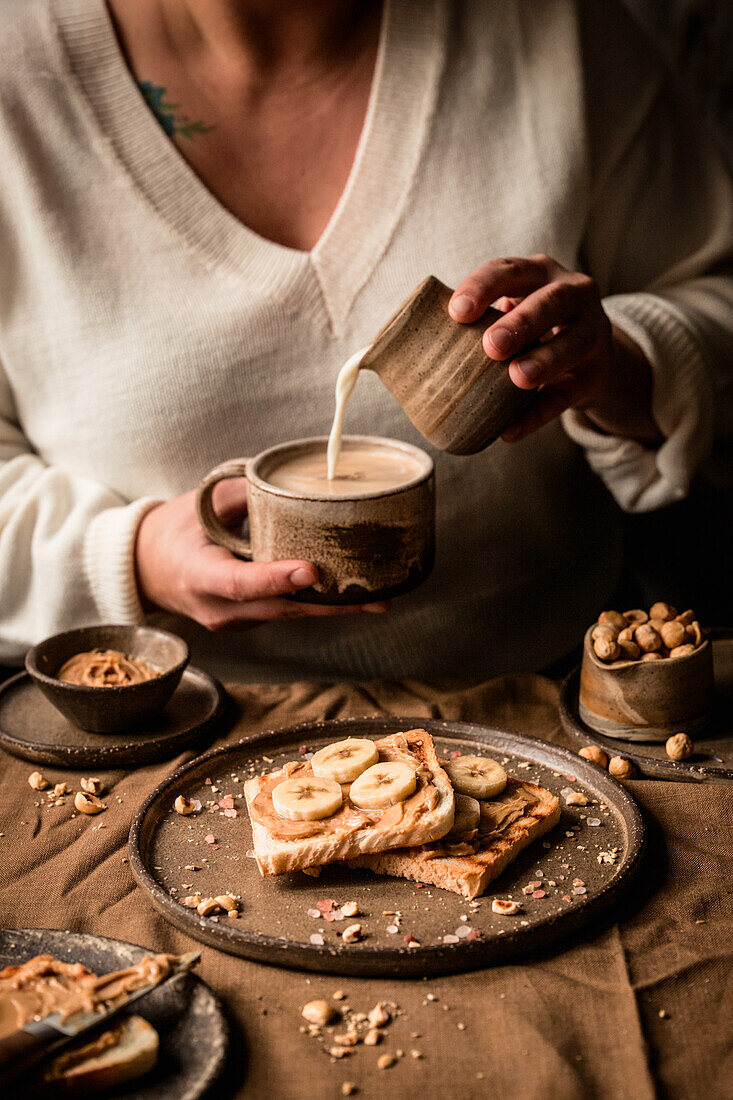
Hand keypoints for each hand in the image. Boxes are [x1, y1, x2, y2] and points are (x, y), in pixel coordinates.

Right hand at [134, 479, 388, 628]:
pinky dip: (317, 605)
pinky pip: (286, 614)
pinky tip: (353, 596)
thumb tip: (291, 482)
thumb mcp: (201, 502)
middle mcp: (217, 607)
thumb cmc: (175, 530)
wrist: (145, 569)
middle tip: (376, 596)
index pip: (240, 582)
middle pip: (279, 609)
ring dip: (333, 609)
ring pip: (288, 615)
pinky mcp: (248, 622)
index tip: (313, 572)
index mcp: (198, 574)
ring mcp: (233, 621)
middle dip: (330, 605)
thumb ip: (245, 494)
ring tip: (379, 598)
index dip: (277, 579)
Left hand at [449, 254, 662, 444]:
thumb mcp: (514, 311)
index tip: (457, 312)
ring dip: (544, 360)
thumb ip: (480, 321)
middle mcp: (574, 295)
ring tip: (517, 377)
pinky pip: (567, 396)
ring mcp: (592, 334)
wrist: (591, 358)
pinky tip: (512, 430)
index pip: (510, 270)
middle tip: (491, 346)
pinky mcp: (593, 376)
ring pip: (572, 344)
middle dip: (522, 322)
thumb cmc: (534, 329)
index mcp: (541, 273)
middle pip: (551, 302)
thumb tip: (418, 348)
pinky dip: (539, 414)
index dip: (483, 287)